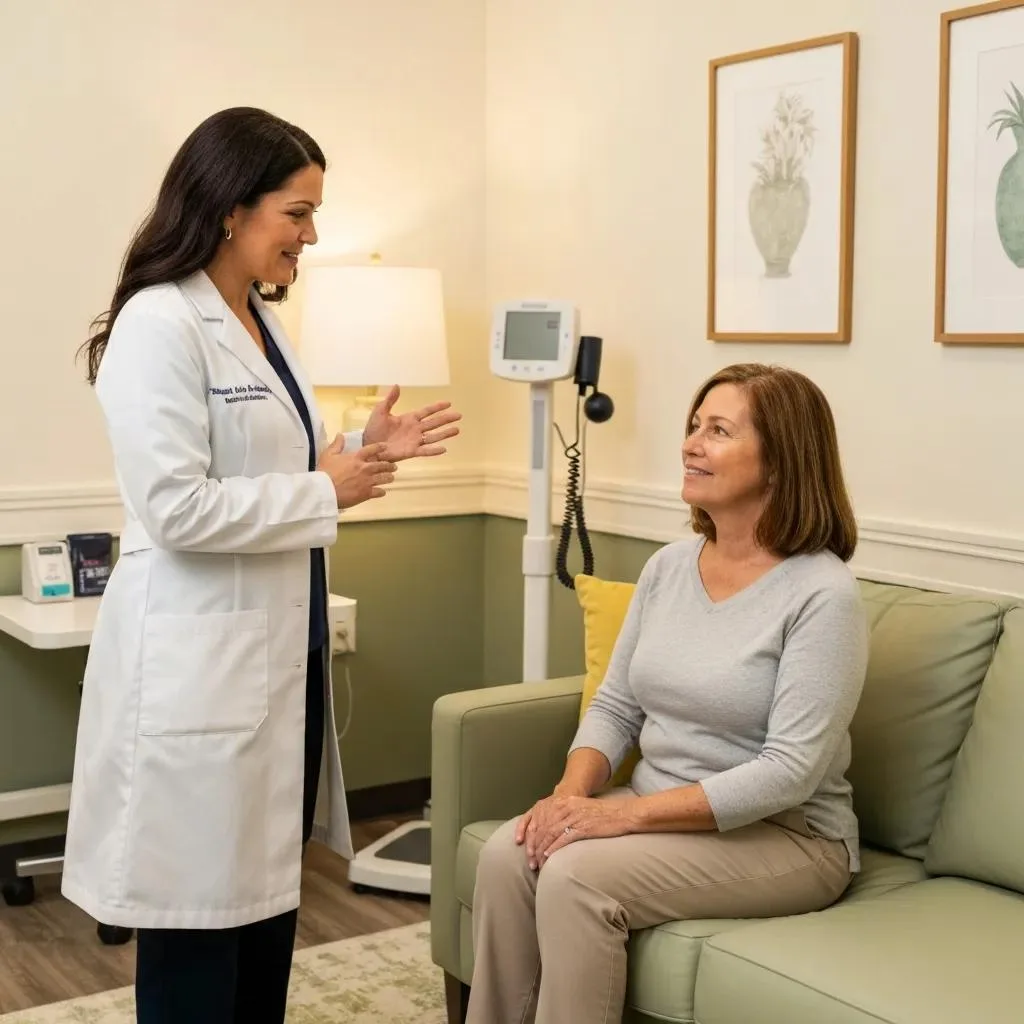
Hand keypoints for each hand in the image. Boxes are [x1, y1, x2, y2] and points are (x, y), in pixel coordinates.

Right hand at [316, 436, 396, 508]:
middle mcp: (365, 468)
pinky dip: (382, 491)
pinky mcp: (366, 493)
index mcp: (356, 458)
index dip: (380, 447)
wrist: (324, 490)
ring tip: (391, 478)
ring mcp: (367, 481)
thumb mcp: (328, 455)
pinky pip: (379, 492)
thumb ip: (336, 445)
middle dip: (389, 465)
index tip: (386, 447)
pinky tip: (382, 491)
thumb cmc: (325, 472)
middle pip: (382, 465)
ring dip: (389, 477)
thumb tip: (340, 435)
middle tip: (394, 466)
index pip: (372, 449)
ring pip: (383, 478)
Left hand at [362, 385, 461, 461]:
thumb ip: (390, 400)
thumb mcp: (380, 411)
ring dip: (445, 433)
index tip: (448, 403)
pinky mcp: (411, 451)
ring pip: (433, 436)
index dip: (437, 407)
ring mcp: (414, 440)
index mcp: (409, 418)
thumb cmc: (374, 429)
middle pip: (434, 423)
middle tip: (459, 415)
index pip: (426, 411)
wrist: (369, 445)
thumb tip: (396, 385)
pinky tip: (443, 449)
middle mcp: (415, 429)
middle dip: (446, 419)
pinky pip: (425, 451)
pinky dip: (434, 450)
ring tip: (457, 430)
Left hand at [518, 793, 636, 868]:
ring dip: (541, 851)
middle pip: (543, 827)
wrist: (623, 814)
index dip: (531, 835)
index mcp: (564, 801)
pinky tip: (548, 857)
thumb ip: (565, 816)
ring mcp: (574, 817)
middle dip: (534, 846)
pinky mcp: (583, 827)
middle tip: (530, 861)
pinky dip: (553, 849)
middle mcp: (566, 807)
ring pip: (550, 834)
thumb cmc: (603, 815)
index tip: (526, 848)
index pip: (540, 818)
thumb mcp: (580, 809)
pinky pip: (563, 839)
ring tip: (537, 864)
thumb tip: (551, 832)